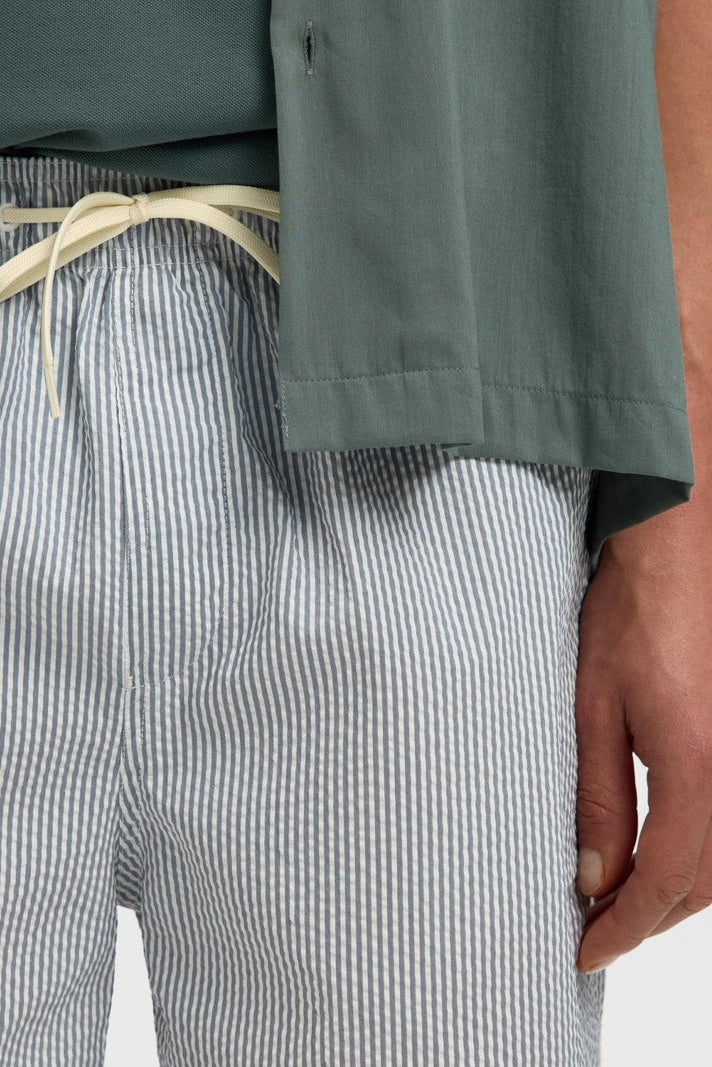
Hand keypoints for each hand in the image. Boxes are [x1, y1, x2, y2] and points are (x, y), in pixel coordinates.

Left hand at [573, 535, 711, 972]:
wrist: (678, 551)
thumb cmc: (629, 615)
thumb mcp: (592, 707)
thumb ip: (598, 797)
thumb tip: (595, 877)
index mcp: (696, 766)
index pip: (666, 879)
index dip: (625, 928)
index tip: (584, 952)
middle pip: (704, 884)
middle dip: (649, 920)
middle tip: (595, 934)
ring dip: (677, 894)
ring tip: (621, 906)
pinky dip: (700, 859)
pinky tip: (665, 858)